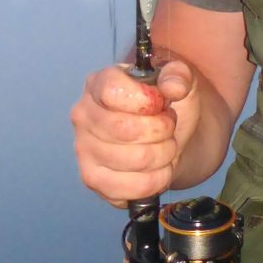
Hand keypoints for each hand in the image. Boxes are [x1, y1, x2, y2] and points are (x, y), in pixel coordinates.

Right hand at [70, 58, 197, 208]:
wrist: (169, 140)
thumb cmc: (166, 107)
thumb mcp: (178, 81)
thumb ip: (178, 75)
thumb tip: (173, 87)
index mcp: (99, 83)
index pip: (112, 91)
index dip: (145, 101)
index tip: (161, 104)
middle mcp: (83, 115)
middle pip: (124, 129)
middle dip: (161, 130)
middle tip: (168, 128)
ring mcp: (84, 149)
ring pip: (133, 160)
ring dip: (163, 155)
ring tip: (165, 146)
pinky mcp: (92, 179)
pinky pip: (129, 187)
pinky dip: (156, 180)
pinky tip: (159, 169)